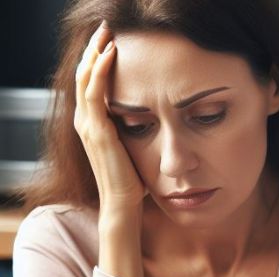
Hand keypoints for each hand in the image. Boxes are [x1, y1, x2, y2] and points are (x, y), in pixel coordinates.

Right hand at [74, 21, 145, 213]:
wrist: (124, 202)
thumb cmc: (132, 179)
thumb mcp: (132, 146)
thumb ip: (134, 128)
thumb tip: (151, 115)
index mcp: (91, 123)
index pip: (89, 83)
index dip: (96, 60)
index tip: (110, 41)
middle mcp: (85, 121)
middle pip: (83, 74)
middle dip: (93, 49)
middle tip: (104, 28)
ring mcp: (88, 125)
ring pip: (85, 78)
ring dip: (96, 53)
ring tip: (106, 34)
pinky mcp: (97, 130)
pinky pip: (95, 92)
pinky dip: (102, 70)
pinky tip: (112, 54)